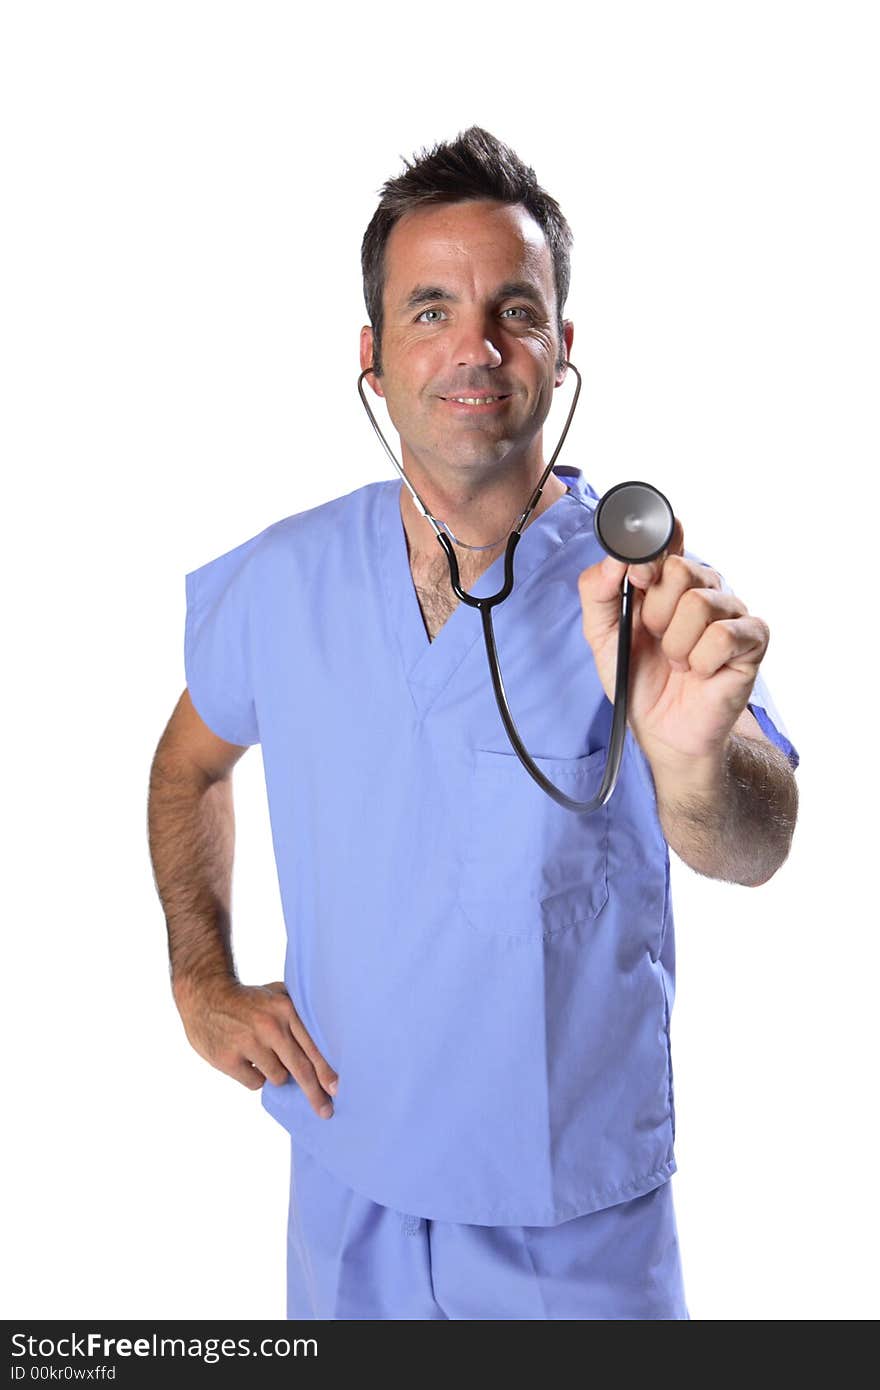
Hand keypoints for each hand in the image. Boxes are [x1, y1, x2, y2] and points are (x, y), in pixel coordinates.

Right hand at [174, 977, 338, 1117]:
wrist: (205, 995)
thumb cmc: (248, 1000)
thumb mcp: (276, 995)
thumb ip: (299, 1014)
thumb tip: (329, 1042)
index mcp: (285, 1010)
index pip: (311, 1046)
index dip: (326, 1070)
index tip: (337, 1089)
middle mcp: (269, 1026)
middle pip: (300, 1068)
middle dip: (315, 1093)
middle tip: (325, 1111)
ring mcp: (248, 1043)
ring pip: (277, 1078)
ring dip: (275, 1074)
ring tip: (263, 1055)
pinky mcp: (228, 1059)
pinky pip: (255, 1083)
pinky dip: (254, 1076)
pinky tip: (245, 1059)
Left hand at [577, 518, 770, 768]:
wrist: (662, 730)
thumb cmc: (638, 678)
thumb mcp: (601, 635)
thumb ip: (597, 591)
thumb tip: (614, 558)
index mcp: (668, 580)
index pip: (669, 537)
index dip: (651, 551)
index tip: (638, 578)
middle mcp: (703, 588)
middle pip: (682, 569)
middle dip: (656, 613)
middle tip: (656, 639)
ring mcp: (731, 611)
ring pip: (700, 604)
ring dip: (677, 644)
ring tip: (677, 662)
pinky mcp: (752, 639)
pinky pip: (723, 635)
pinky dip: (701, 661)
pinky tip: (700, 672)